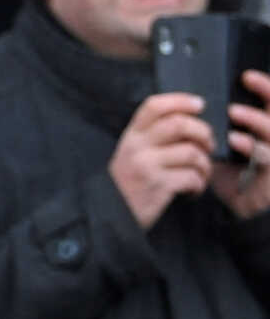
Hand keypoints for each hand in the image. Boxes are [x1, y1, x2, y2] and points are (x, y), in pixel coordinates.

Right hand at [112, 91, 215, 227]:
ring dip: (205, 164)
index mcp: (131, 137)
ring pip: (192, 152)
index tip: (200, 105)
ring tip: (201, 173)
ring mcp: (147, 166)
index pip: (155, 106)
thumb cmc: (127, 185)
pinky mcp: (158, 186)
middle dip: (204, 133)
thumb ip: (151, 138)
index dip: (181, 101)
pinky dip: (199, 184)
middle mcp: (137, 148)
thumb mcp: (131, 155)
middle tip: (208, 145)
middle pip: (180, 125)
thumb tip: (190, 124)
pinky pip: (192, 177)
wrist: (110, 217)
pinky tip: (193, 189)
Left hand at [214, 69, 269, 219]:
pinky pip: (266, 155)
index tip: (245, 76)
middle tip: (244, 86)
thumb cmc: (234, 174)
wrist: (243, 206)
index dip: (263, 86)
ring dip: (254, 118)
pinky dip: (251, 145)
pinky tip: (236, 140)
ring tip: (233, 113)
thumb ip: (216, 130)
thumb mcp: (223, 148)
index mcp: (264, 128)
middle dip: (264, 94)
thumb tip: (193, 111)